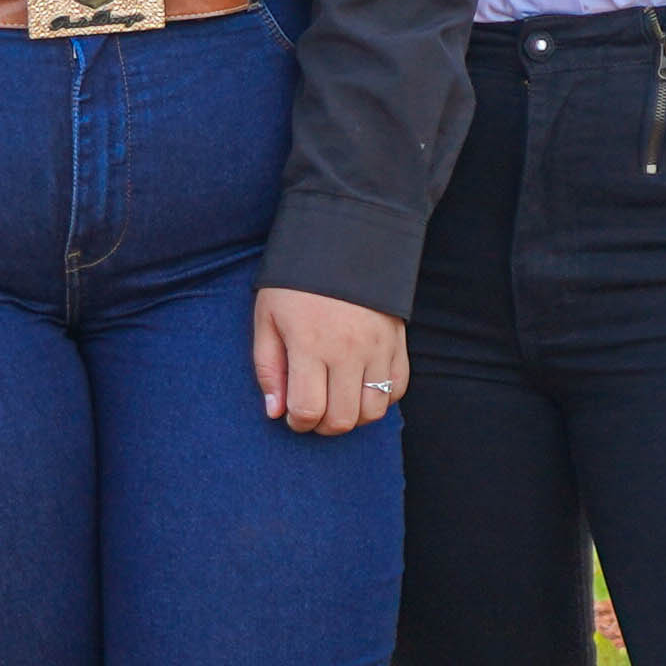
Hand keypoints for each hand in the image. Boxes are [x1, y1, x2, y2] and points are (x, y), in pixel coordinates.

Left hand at [251, 289, 404, 440]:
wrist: (342, 239)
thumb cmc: (295, 283)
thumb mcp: (267, 318)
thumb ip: (269, 368)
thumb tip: (275, 412)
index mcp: (310, 344)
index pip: (308, 409)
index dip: (297, 422)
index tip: (291, 414)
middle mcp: (348, 350)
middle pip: (342, 419)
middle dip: (322, 426)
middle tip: (312, 411)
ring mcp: (378, 348)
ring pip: (373, 411)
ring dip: (353, 416)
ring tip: (336, 401)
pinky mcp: (398, 342)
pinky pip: (397, 389)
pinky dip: (380, 398)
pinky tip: (360, 387)